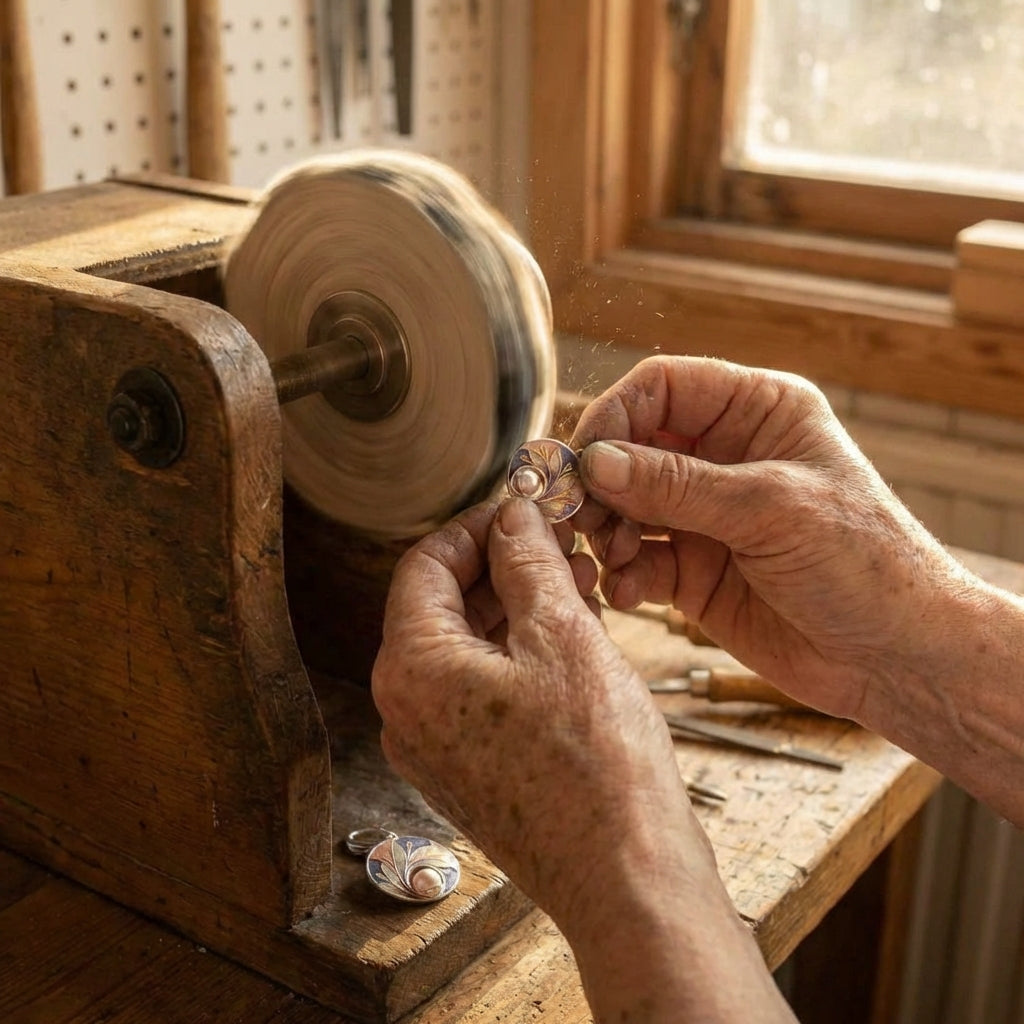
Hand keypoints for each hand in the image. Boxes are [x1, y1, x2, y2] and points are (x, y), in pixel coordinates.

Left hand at [373, 496, 794, 1021]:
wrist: (625, 878)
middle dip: (501, 567)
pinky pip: (478, 691)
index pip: (424, 566)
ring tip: (576, 586)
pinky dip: (516, 655)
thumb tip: (513, 515)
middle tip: (558, 544)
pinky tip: (569, 638)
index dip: (475, 528)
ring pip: (463, 648)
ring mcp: (433, 748)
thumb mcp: (564, 636)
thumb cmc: (597, 765)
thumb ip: (528, 562)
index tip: (522, 512)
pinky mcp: (466, 772)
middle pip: (440, 607)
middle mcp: (406, 712)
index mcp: (412, 670)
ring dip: (514, 609)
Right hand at [570, 355, 965, 719]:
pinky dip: (623, 574)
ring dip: (607, 531)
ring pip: (624, 505)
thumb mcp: (770, 509)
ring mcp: (706, 516)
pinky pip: (637, 560)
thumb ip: (677, 485)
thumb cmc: (864, 565)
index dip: (616, 415)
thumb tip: (595, 462)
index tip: (587, 459)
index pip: (663, 387)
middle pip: (631, 446)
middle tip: (582, 517)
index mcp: (758, 413)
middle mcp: (725, 457)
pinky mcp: (693, 570)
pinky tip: (630, 594)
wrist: (895, 658)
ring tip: (616, 558)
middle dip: (601, 482)